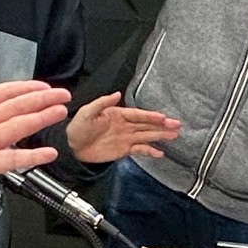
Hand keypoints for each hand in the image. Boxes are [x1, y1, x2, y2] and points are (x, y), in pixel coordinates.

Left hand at [0, 33, 69, 243]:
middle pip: (16, 108)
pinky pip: (10, 160)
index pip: (1, 94)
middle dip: (40, 100)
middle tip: (63, 94)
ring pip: (18, 128)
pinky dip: (30, 157)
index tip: (42, 84)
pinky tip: (48, 153)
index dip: (23, 87)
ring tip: (60, 112)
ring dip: (40, 119)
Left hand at [67, 92, 181, 164]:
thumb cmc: (78, 127)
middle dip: (162, 125)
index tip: (163, 117)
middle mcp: (125, 126)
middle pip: (147, 125)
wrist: (71, 146)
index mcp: (118, 114)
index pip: (138, 115)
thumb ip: (102, 103)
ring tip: (174, 135)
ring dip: (160, 136)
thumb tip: (116, 94)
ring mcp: (126, 138)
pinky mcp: (123, 150)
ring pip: (147, 136)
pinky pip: (139, 150)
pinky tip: (159, 153)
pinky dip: (149, 151)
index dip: (151, 116)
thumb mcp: (87, 111)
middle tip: (176, 125)